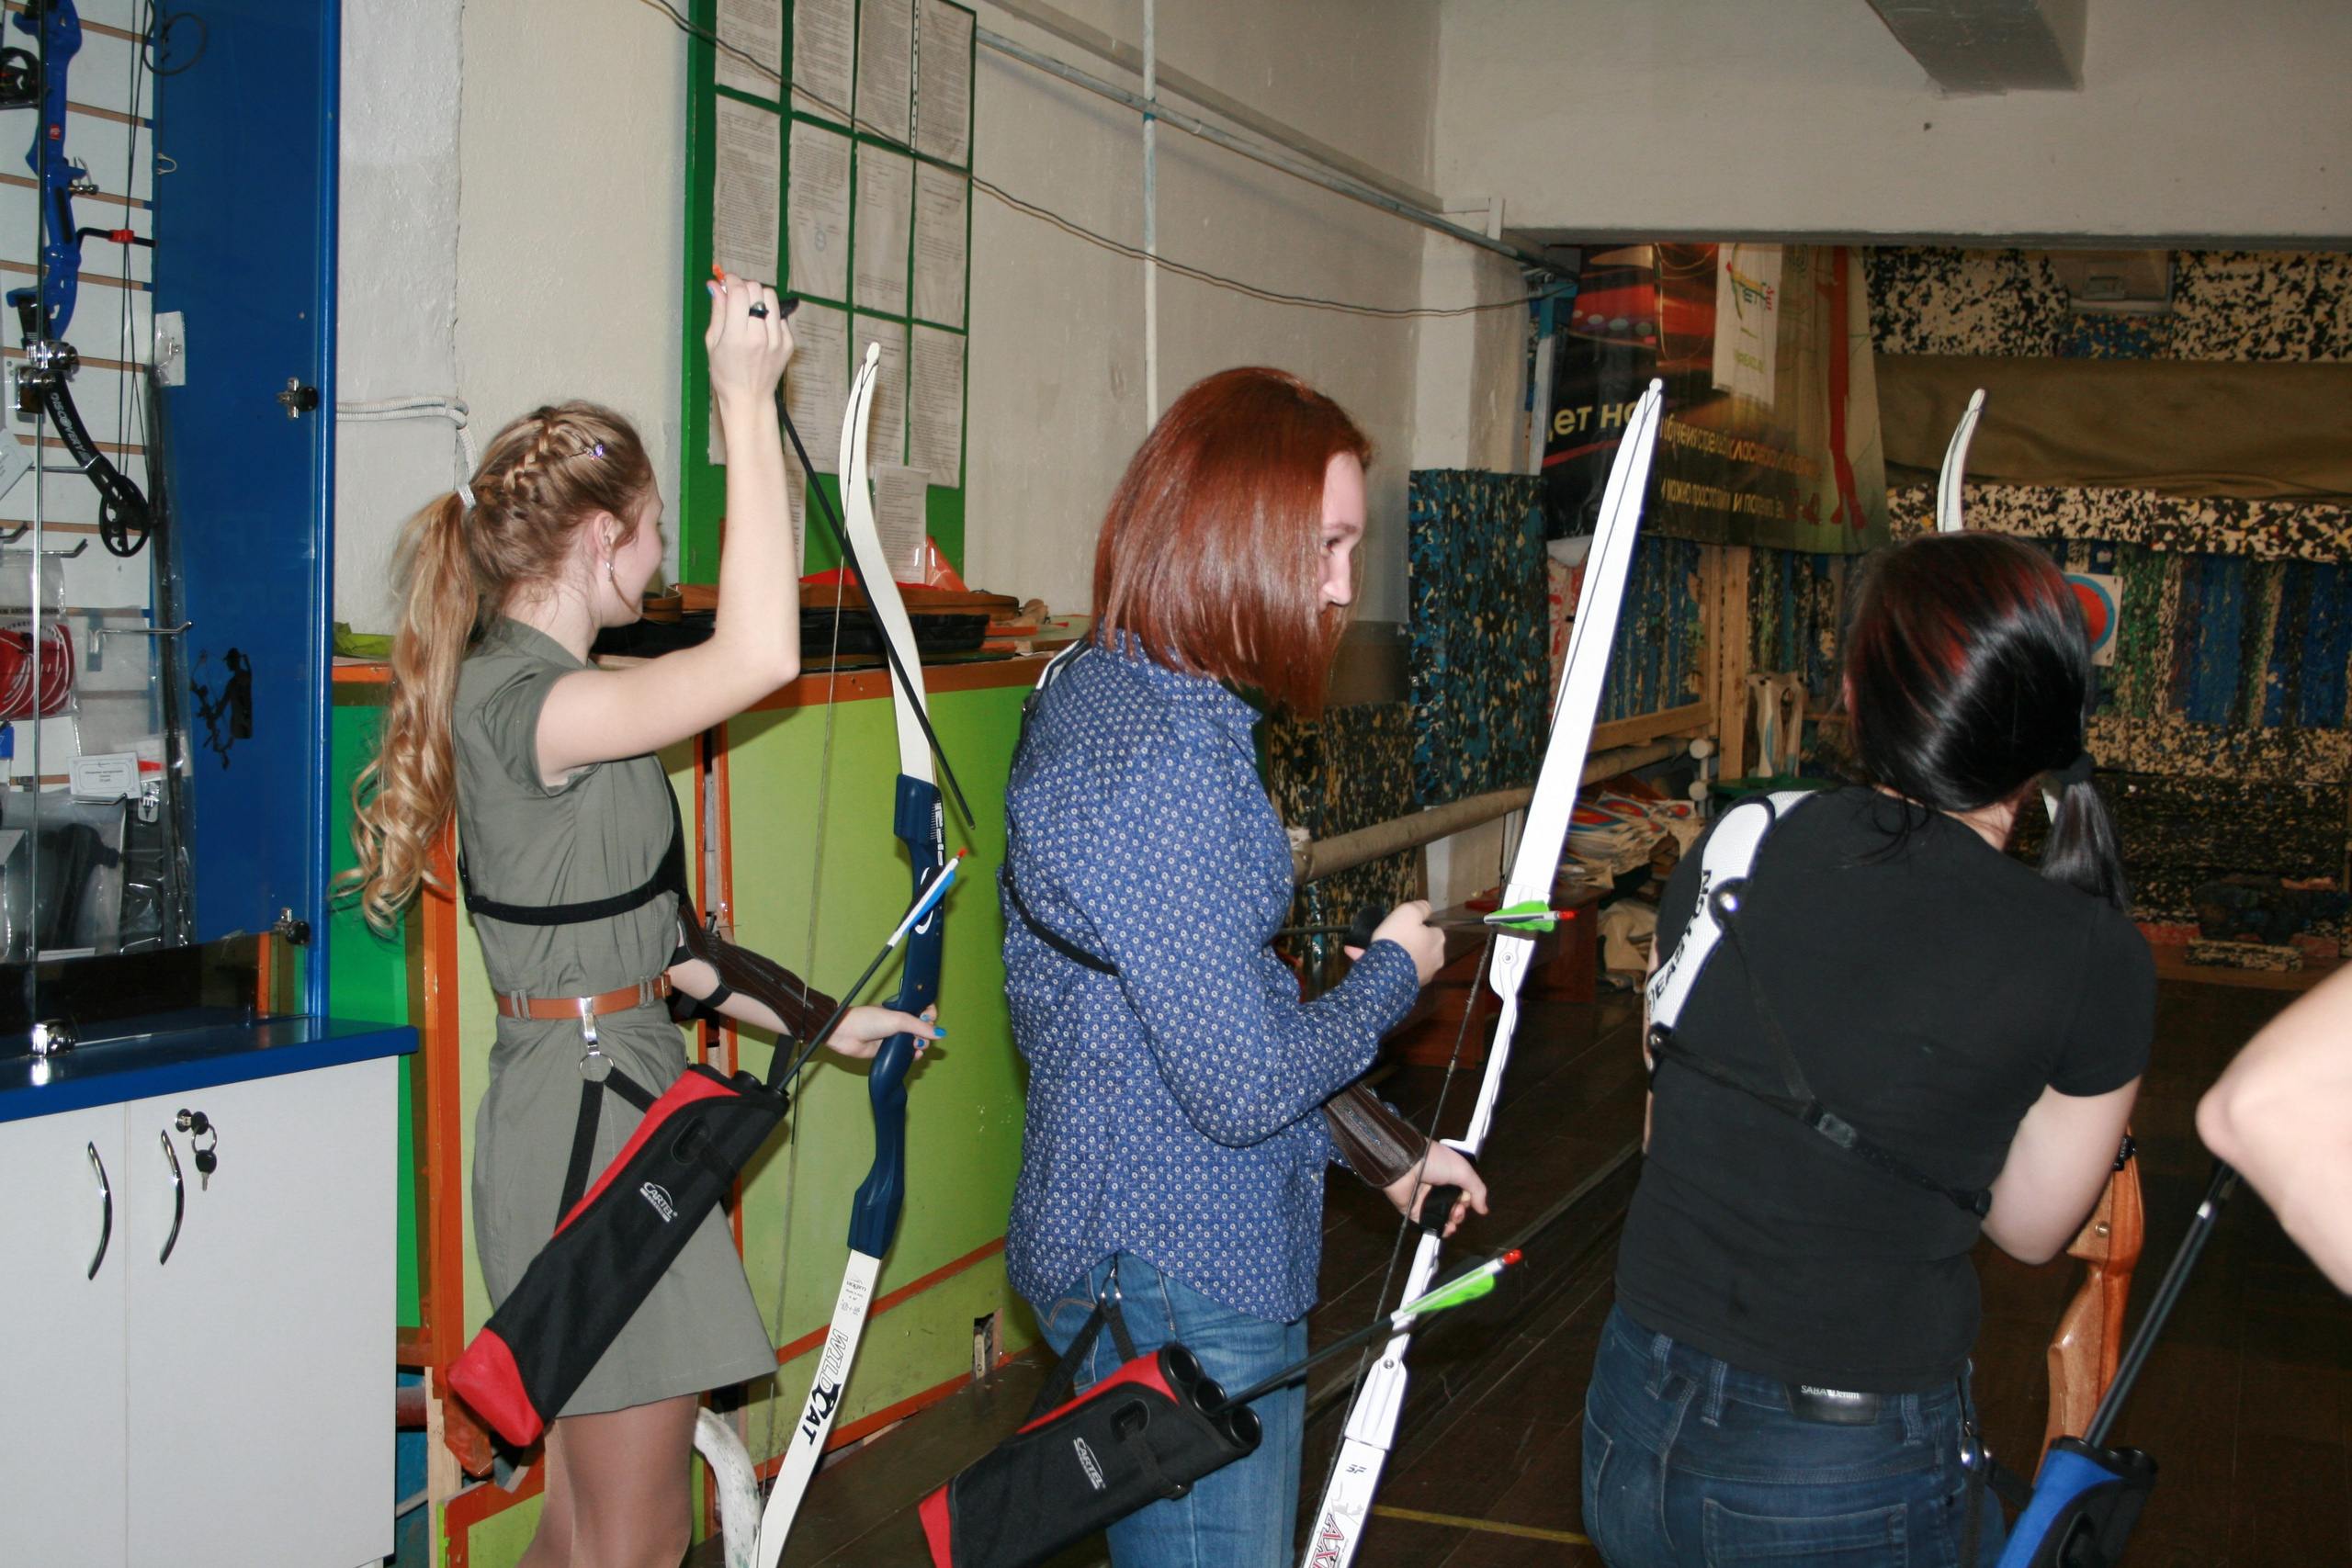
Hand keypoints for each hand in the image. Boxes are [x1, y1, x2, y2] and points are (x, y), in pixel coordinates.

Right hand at [705, 271, 794, 411]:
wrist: (749, 398)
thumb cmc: (725, 373)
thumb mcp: (713, 342)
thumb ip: (718, 311)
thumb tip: (715, 284)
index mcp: (737, 336)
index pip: (739, 292)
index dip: (732, 280)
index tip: (727, 281)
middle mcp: (760, 336)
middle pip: (757, 290)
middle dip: (745, 287)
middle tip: (737, 296)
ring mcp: (777, 340)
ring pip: (772, 298)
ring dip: (759, 297)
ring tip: (750, 310)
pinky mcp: (788, 343)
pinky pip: (780, 316)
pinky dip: (769, 315)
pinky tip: (760, 327)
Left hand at [825, 1004, 938, 1060]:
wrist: (846, 1034)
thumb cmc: (870, 1020)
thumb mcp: (898, 1019)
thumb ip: (920, 1026)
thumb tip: (941, 1034)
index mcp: (902, 1008)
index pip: (923, 1009)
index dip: (930, 1014)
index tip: (929, 1019)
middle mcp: (900, 1021)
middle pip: (922, 1027)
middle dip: (926, 1033)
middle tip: (919, 1037)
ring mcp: (894, 1036)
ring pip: (916, 1041)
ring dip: (921, 1045)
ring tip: (916, 1047)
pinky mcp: (889, 1050)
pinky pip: (906, 1053)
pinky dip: (913, 1055)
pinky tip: (915, 1056)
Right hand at [1350, 900, 1443, 984]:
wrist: (1386, 972)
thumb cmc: (1399, 938)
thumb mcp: (1408, 912)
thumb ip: (1420, 907)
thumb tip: (1427, 908)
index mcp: (1437, 940)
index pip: (1432, 930)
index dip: (1417, 926)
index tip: (1403, 926)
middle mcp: (1435, 959)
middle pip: (1420, 946)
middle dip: (1405, 942)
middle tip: (1387, 937)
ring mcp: (1423, 975)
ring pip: (1406, 959)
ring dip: (1391, 954)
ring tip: (1370, 949)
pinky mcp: (1409, 986)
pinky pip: (1395, 971)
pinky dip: (1383, 965)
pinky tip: (1365, 959)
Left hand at [1382, 1141, 1488, 1237]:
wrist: (1407, 1163)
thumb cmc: (1433, 1160)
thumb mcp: (1463, 1171)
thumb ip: (1477, 1190)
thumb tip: (1483, 1209)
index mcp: (1450, 1176)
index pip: (1464, 1194)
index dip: (1468, 1201)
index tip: (1467, 1200)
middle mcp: (1438, 1187)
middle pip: (1455, 1207)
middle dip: (1460, 1213)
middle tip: (1459, 1209)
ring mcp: (1426, 1199)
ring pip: (1443, 1217)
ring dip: (1453, 1222)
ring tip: (1454, 1219)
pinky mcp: (1414, 1209)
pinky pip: (1428, 1223)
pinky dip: (1439, 1229)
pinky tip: (1447, 1228)